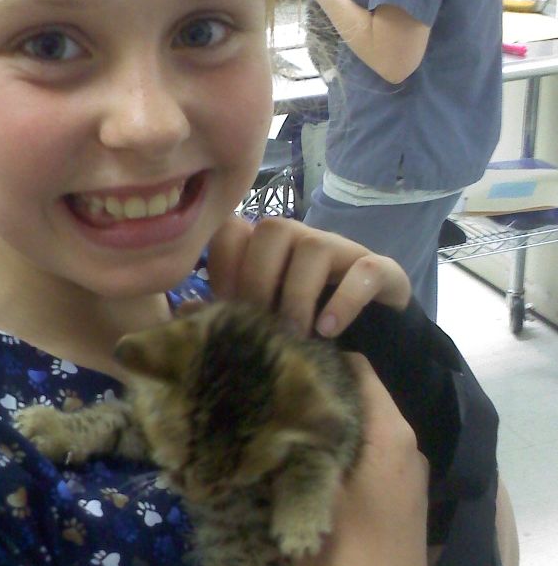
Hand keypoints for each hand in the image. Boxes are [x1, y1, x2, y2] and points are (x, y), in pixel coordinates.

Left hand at [207, 216, 410, 336]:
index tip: (225, 305)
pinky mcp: (378, 269)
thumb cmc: (305, 323)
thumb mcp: (264, 319)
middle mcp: (300, 238)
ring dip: (298, 294)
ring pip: (313, 246)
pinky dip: (344, 300)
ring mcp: (340, 249)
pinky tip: (328, 329)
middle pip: (271, 231)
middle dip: (259, 281)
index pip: (233, 229)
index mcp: (265, 246)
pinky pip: (363, 270)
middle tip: (263, 325)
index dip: (223, 264)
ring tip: (297, 334)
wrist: (375, 336)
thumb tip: (188, 308)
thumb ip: (229, 311)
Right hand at [294, 355, 429, 565]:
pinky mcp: (400, 495)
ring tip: (283, 418)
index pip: (359, 368)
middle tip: (274, 389)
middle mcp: (406, 444)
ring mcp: (407, 471)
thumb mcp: (311, 492)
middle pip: (360, 394)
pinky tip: (306, 456)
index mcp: (390, 433)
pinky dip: (341, 445)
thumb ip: (297, 440)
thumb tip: (272, 399)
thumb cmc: (346, 553)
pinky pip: (368, 451)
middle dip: (319, 389)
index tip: (283, 360)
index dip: (321, 359)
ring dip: (327, 419)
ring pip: (363, 424)